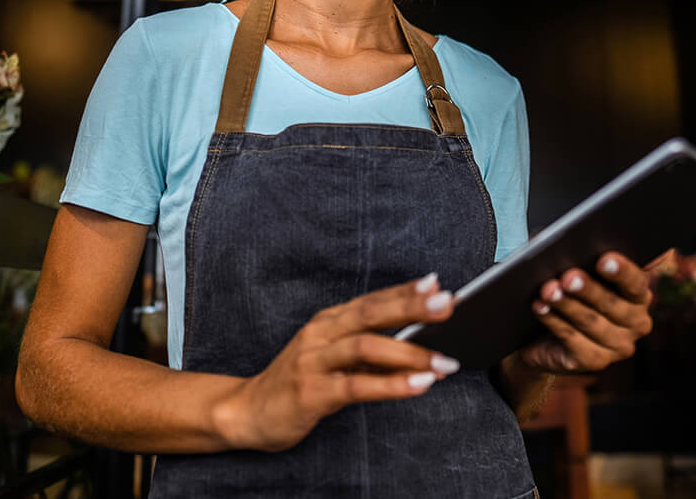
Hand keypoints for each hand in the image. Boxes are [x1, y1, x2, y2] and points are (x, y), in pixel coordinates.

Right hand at [216, 274, 460, 451]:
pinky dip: (391, 384)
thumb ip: (370, 350)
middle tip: (447, 304)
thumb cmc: (301, 382)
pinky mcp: (311, 392)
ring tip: (444, 360)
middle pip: (371, 312)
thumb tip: (420, 345)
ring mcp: (314, 360)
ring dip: (409, 353)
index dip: (405, 291)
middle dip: (412, 307)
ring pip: (366, 346)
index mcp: (329, 320)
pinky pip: (356, 386)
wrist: (248, 411)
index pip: (373, 300)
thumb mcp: (334, 359)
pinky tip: (418, 385)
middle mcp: (321, 333)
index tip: (437, 283)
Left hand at [519, 252, 654, 374]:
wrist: (543, 334)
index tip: (603, 259)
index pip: (636, 282)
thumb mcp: (575, 268)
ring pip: (591, 322)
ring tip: (548, 290)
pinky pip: (573, 340)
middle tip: (568, 276)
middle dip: (589, 289)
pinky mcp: (594, 362)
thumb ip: (579, 254)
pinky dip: (554, 321)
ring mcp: (617, 346)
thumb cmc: (566, 290)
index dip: (621, 271)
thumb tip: (564, 240)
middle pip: (613, 305)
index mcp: (638, 294)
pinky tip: (540, 308)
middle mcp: (636, 323)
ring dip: (566, 304)